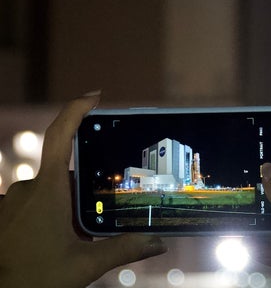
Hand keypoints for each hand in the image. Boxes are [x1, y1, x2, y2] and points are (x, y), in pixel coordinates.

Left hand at [0, 92, 166, 286]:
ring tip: (79, 236)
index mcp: (48, 191)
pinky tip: (60, 241)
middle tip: (101, 211)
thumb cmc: (35, 280)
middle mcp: (27, 190)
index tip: (94, 96)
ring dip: (67, 207)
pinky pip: (35, 205)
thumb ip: (124, 249)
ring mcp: (12, 203)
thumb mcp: (86, 264)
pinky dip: (51, 216)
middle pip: (64, 173)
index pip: (59, 136)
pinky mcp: (6, 216)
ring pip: (50, 192)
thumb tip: (158, 242)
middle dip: (85, 191)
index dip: (76, 110)